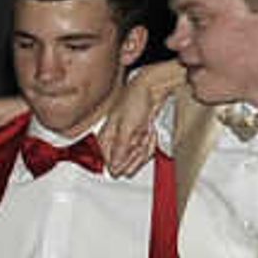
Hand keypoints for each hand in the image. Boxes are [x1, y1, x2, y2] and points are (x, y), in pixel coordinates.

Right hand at [97, 60, 179, 176]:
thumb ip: (120, 150)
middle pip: (124, 164)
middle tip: (141, 141)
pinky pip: (145, 152)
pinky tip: (150, 133)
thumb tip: (114, 168)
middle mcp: (114, 142)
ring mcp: (128, 141)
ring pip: (136, 159)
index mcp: (104, 139)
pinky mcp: (139, 139)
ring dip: (145, 148)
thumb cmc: (134, 100)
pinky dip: (150, 144)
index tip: (132, 150)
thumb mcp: (126, 128)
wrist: (153, 89)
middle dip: (136, 154)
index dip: (124, 161)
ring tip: (146, 134)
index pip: (110, 164)